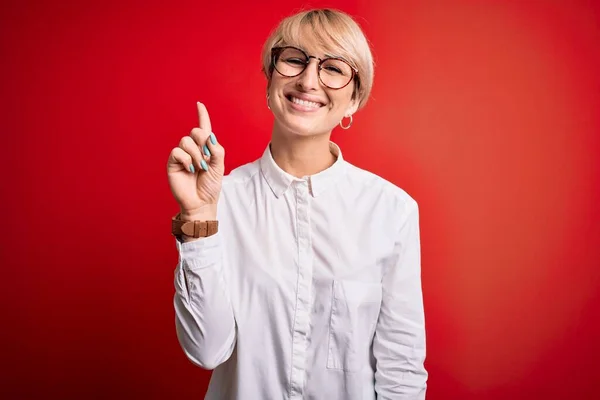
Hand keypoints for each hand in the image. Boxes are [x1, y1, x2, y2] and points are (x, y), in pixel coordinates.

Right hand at [167, 102, 224, 219]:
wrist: (202, 202)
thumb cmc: (210, 186)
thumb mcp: (219, 166)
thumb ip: (216, 149)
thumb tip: (209, 136)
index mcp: (206, 149)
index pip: (204, 128)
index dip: (202, 116)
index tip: (199, 104)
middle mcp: (193, 150)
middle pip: (195, 131)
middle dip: (203, 141)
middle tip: (207, 158)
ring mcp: (182, 156)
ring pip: (186, 141)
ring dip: (196, 155)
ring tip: (200, 168)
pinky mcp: (173, 163)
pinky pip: (177, 151)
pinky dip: (186, 159)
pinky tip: (190, 169)